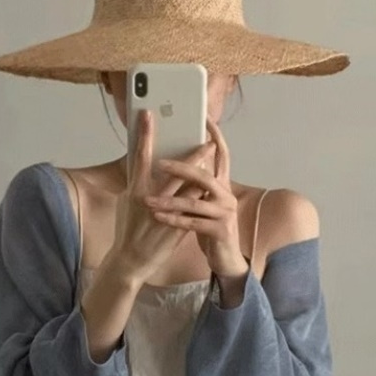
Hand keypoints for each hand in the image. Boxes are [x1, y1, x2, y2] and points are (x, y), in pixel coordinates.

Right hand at [109, 110, 216, 283]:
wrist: (130, 260)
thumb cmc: (127, 229)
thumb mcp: (126, 202)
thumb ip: (137, 183)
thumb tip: (143, 165)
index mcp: (134, 190)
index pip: (139, 156)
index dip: (144, 134)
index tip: (148, 114)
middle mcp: (150, 200)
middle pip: (175, 172)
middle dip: (193, 155)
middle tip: (208, 141)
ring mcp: (165, 214)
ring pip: (190, 189)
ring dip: (205, 174)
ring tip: (216, 162)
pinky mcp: (177, 227)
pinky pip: (194, 207)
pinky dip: (203, 195)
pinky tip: (213, 186)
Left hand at [144, 117, 248, 278]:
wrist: (225, 258)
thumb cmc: (209, 227)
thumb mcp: (202, 203)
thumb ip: (194, 185)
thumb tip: (175, 164)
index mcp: (222, 185)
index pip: (222, 154)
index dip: (215, 135)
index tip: (205, 116)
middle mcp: (226, 195)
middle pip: (205, 176)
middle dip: (181, 168)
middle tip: (159, 163)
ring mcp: (225, 213)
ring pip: (195, 202)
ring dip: (169, 201)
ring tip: (148, 201)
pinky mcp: (220, 231)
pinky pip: (193, 224)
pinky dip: (174, 221)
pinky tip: (158, 218)